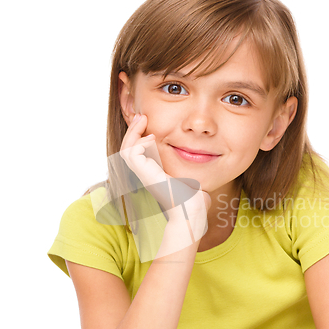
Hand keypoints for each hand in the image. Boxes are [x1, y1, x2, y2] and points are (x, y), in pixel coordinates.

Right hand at [120, 114, 210, 232]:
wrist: (192, 212)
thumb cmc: (195, 201)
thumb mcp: (191, 180)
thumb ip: (191, 172)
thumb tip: (202, 168)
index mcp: (154, 175)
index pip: (139, 154)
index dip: (140, 138)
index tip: (149, 125)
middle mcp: (146, 175)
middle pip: (128, 150)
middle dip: (133, 131)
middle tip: (141, 116)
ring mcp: (145, 175)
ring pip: (126, 151)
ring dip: (132, 133)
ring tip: (142, 119)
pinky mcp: (146, 175)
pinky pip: (132, 154)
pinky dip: (138, 142)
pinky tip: (151, 137)